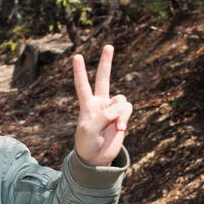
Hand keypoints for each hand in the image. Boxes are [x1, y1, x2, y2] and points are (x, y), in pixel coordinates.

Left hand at [73, 45, 131, 166]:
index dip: (79, 71)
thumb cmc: (87, 143)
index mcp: (86, 105)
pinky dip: (125, 118)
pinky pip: (127, 109)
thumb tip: (118, 107)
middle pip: (103, 78)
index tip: (76, 56)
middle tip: (108, 46)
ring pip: (121, 99)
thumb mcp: (89, 130)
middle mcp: (100, 103)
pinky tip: (120, 129)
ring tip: (115, 127)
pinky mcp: (122, 116)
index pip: (82, 85)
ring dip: (120, 113)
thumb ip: (103, 117)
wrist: (97, 157)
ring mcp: (112, 108)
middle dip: (106, 62)